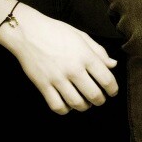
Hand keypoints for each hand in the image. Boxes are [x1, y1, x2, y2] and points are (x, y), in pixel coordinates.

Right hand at [0, 4, 118, 113]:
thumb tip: (113, 65)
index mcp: (86, 56)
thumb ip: (99, 52)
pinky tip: (68, 104)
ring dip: (84, 106)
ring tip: (85, 103)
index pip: (107, 80)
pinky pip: (57, 106)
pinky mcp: (43, 85)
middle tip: (99, 99)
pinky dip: (65, 109)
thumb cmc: (56, 31)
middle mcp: (73, 69)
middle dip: (100, 101)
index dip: (113, 89)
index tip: (112, 92)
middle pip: (94, 95)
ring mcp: (57, 79)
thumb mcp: (81, 36)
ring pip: (77, 103)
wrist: (28, 32)